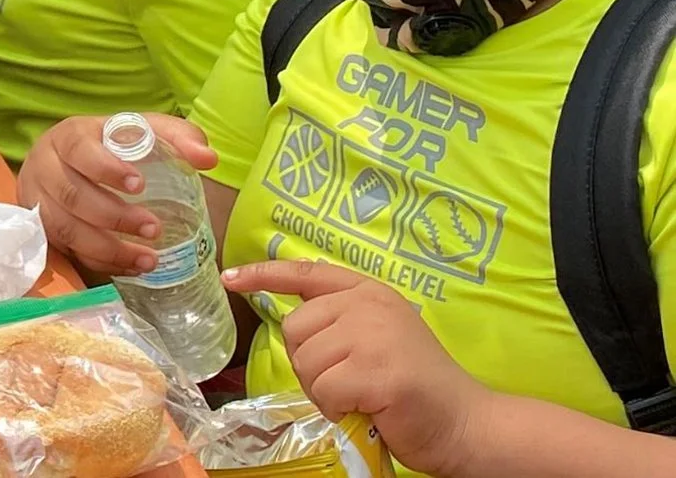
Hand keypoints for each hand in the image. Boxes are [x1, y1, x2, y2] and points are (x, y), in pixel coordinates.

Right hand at [15, 113, 216, 276]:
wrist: (67, 160)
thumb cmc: (111, 145)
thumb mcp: (143, 130)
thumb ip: (177, 137)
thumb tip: (208, 159)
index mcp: (69, 136)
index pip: (79, 150)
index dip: (106, 169)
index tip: (140, 186)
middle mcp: (44, 165)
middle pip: (71, 195)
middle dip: (114, 217)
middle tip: (154, 229)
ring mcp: (37, 198)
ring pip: (65, 228)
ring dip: (107, 248)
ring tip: (148, 259)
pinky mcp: (40, 227)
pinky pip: (66, 250)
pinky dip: (99, 262)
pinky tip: (129, 267)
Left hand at [223, 260, 486, 473]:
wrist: (465, 423)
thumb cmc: (414, 387)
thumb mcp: (376, 338)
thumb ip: (339, 323)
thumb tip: (291, 321)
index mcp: (368, 292)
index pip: (306, 273)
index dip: (264, 274)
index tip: (230, 277)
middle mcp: (369, 304)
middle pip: (294, 330)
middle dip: (309, 365)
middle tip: (347, 383)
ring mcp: (374, 334)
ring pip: (305, 362)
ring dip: (324, 391)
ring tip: (361, 397)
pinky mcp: (375, 370)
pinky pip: (324, 389)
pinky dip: (338, 408)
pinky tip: (368, 409)